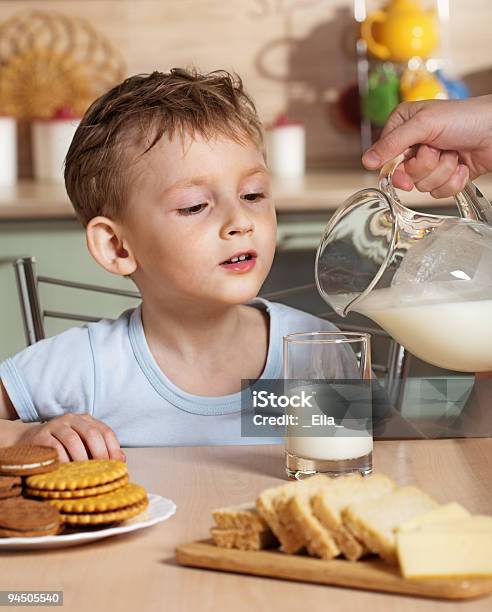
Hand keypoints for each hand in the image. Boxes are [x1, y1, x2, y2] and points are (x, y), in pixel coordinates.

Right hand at [17, 413, 125, 463]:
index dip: (114, 449)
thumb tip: (122, 461)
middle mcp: (72, 419)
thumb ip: (100, 450)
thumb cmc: (61, 447)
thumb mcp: (82, 445)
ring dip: (81, 459)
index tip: (117, 466)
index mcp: (86, 420)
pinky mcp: (41, 435)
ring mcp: (56, 425)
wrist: (27, 441)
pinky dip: (63, 461)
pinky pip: (55, 448)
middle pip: (91, 434)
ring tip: (84, 475)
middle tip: (101, 473)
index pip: (106, 431)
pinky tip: (66, 471)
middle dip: (99, 454)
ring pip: (73, 440)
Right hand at [362, 95, 491, 197]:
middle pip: (404, 175)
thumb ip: (392, 143)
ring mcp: (431, 162)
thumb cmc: (466, 117)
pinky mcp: (446, 176)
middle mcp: (415, 145)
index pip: (385, 157)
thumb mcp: (424, 124)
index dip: (396, 167)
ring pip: (422, 185)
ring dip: (442, 172)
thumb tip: (366, 161)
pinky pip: (438, 192)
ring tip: (454, 154)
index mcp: (403, 126)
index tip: (407, 166)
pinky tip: (462, 165)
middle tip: (437, 152)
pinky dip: (453, 181)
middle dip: (425, 167)